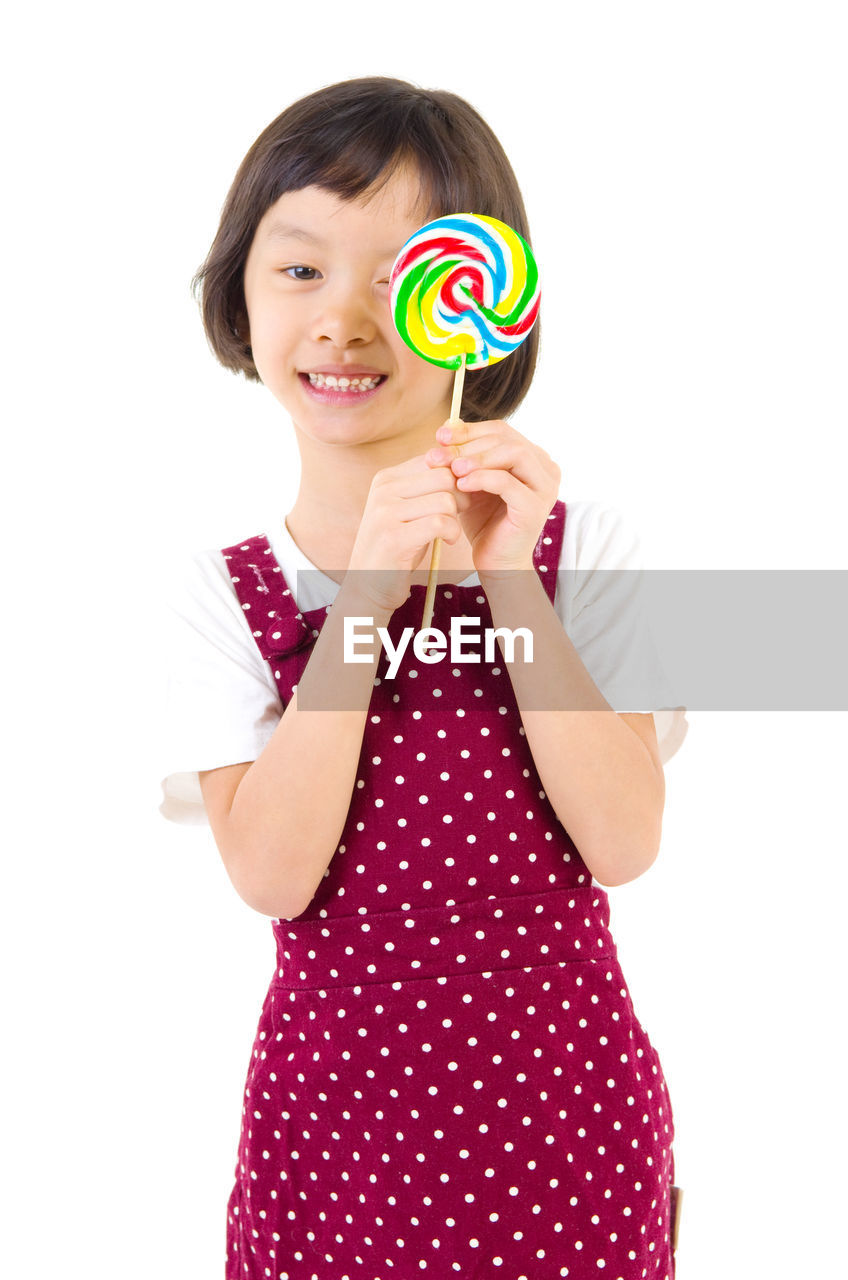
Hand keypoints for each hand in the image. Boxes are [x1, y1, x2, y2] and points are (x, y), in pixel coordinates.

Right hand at [346, 454, 465, 613]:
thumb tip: (462, 463)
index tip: (458, 497)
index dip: (456, 476)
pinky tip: (448, 542)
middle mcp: (383, 490)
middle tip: (458, 515)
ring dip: (456, 518)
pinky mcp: (393, 538)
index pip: (434, 459)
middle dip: (461, 495)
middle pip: (443, 476)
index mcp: (385, 478)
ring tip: (449, 531)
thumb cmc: (398, 547)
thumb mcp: (409, 509)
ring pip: (445, 499)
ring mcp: (385, 513)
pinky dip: (453, 533)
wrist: (369, 585)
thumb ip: (427, 487)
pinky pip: (441, 523)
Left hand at [426, 419, 560, 573]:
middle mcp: (545, 469)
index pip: (501, 431)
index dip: (469, 430)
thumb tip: (446, 426)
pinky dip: (483, 478)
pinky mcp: (536, 508)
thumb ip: (464, 455)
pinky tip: (462, 484)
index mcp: (533, 458)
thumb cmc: (483, 521)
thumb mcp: (470, 481)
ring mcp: (545, 487)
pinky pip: (508, 482)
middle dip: (468, 444)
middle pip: (506, 438)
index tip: (439, 437)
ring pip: (513, 454)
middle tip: (438, 454)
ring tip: (452, 468)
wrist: (495, 562)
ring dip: (478, 458)